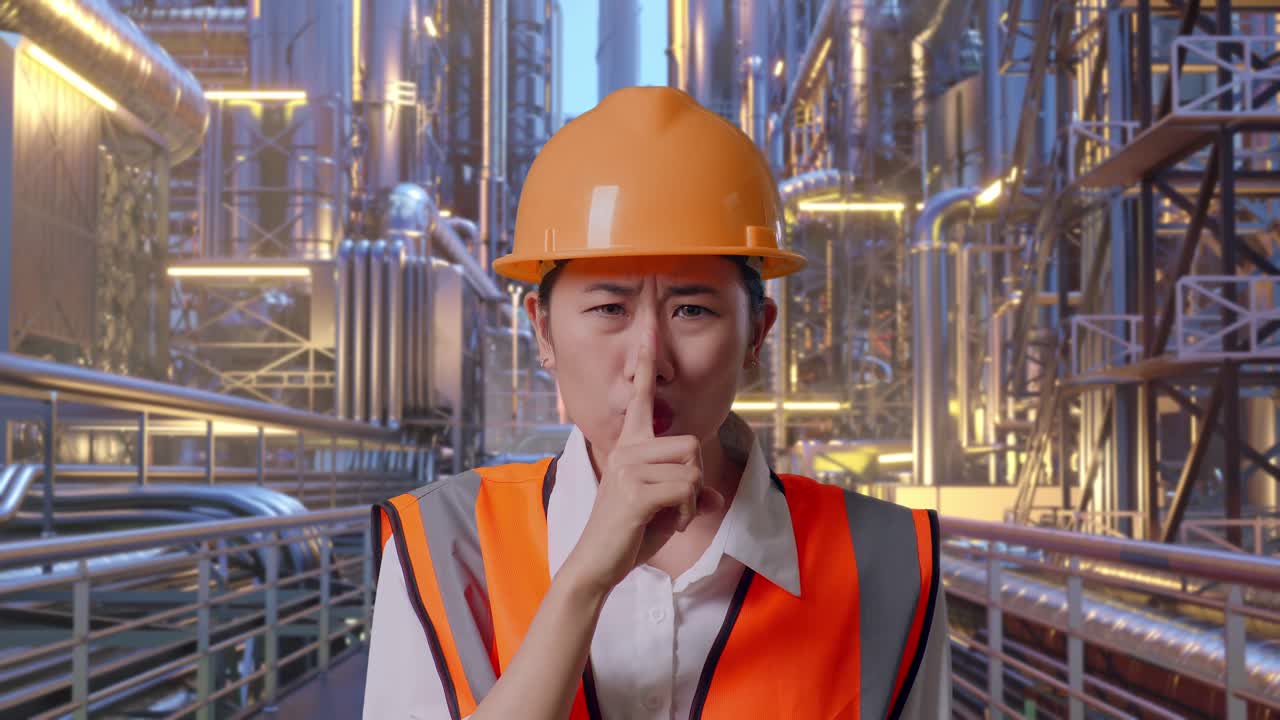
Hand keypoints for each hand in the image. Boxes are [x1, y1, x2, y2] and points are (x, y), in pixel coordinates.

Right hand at [560, 332, 724, 596]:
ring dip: (692, 500)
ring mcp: (628, 467)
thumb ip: (691, 495)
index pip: (641, 399)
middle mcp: (627, 449)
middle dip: (695, 480)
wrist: (598, 565)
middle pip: (691, 444)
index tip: (648, 333)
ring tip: (669, 516)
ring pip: (692, 468)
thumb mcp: (668, 511)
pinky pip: (688, 489)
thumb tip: (715, 496)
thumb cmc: (630, 536)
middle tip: (676, 506)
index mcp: (630, 446)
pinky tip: (670, 524)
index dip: (645, 366)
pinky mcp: (635, 490)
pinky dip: (688, 512)